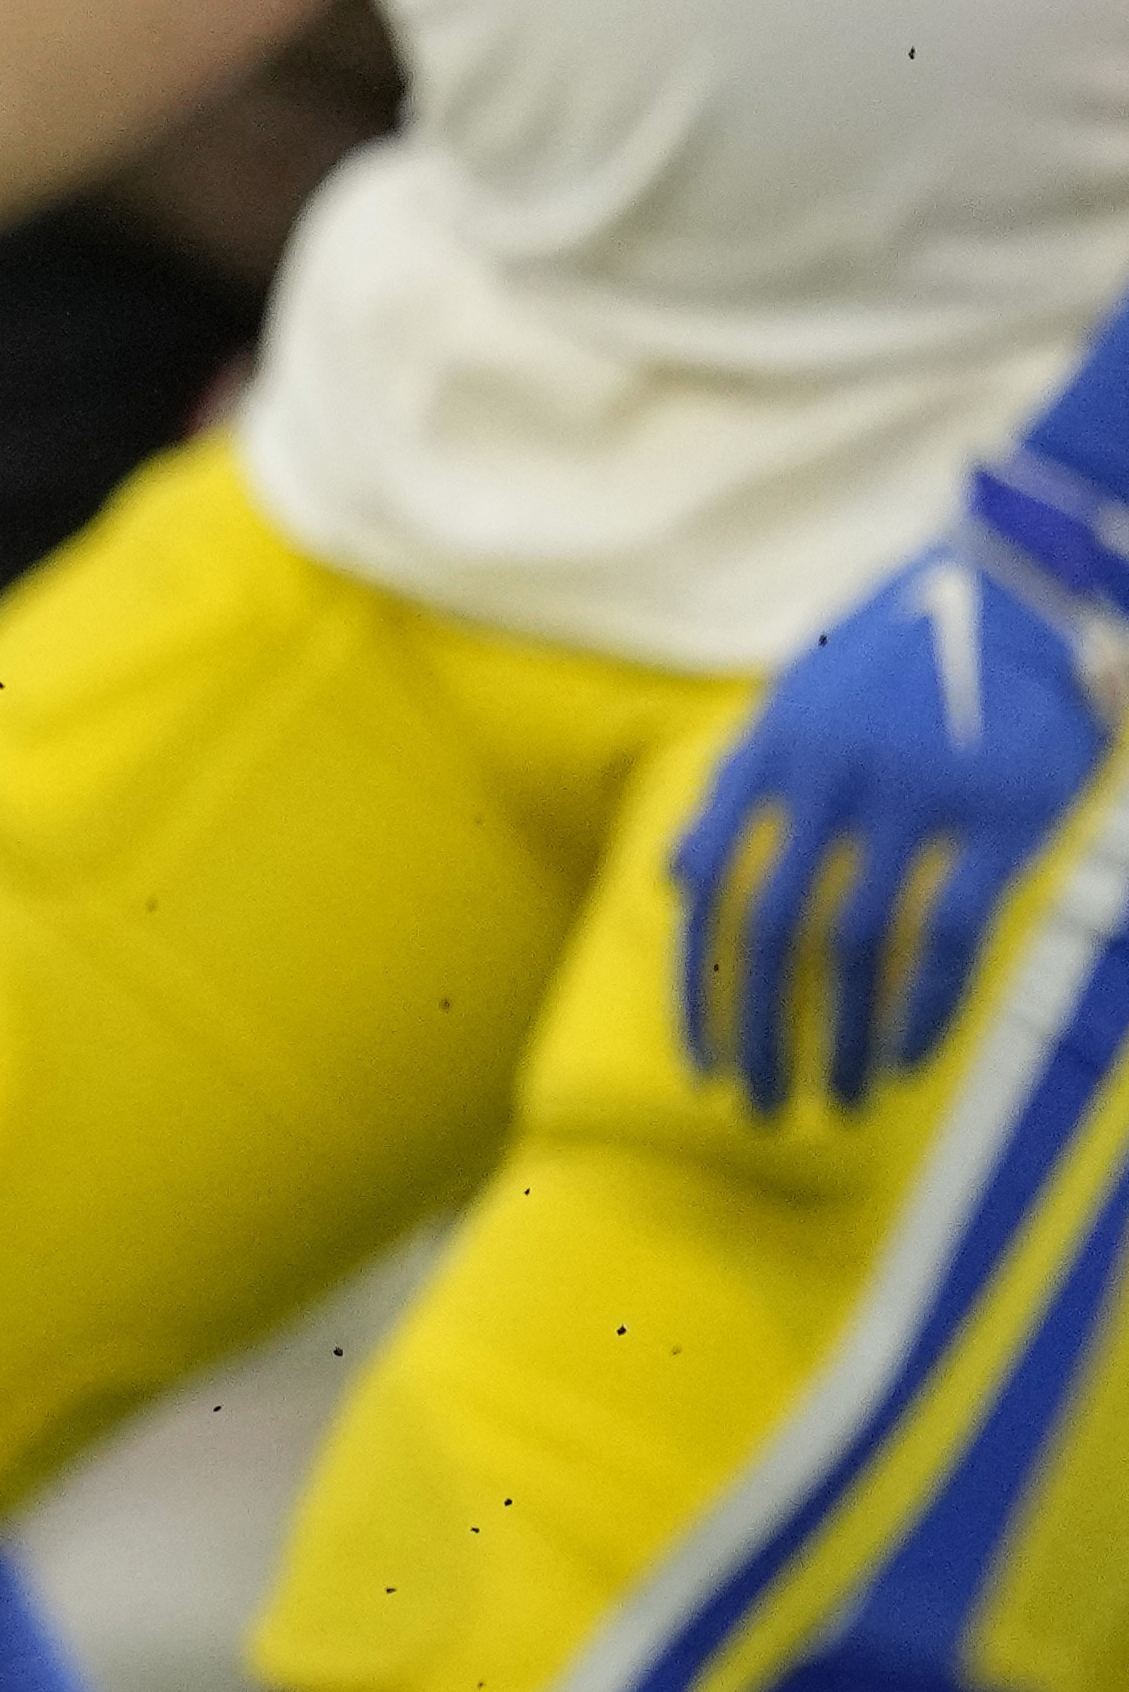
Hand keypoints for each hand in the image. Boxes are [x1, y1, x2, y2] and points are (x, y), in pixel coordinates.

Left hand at [675, 468, 1128, 1117]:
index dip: (698, 987)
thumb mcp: (795, 704)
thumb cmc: (902, 653)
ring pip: (857, 947)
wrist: (1018, 584)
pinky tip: (911, 1059)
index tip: (699, 1062)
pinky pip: (949, 935)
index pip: (708, 894)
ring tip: (837, 1103)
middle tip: (757, 1107)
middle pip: (769, 933)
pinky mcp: (997, 819)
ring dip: (842, 1038)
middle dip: (757, 1033)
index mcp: (769, 756)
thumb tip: (673, 878)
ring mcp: (912, 799)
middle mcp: (827, 781)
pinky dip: (924, 1007)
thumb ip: (734, 793)